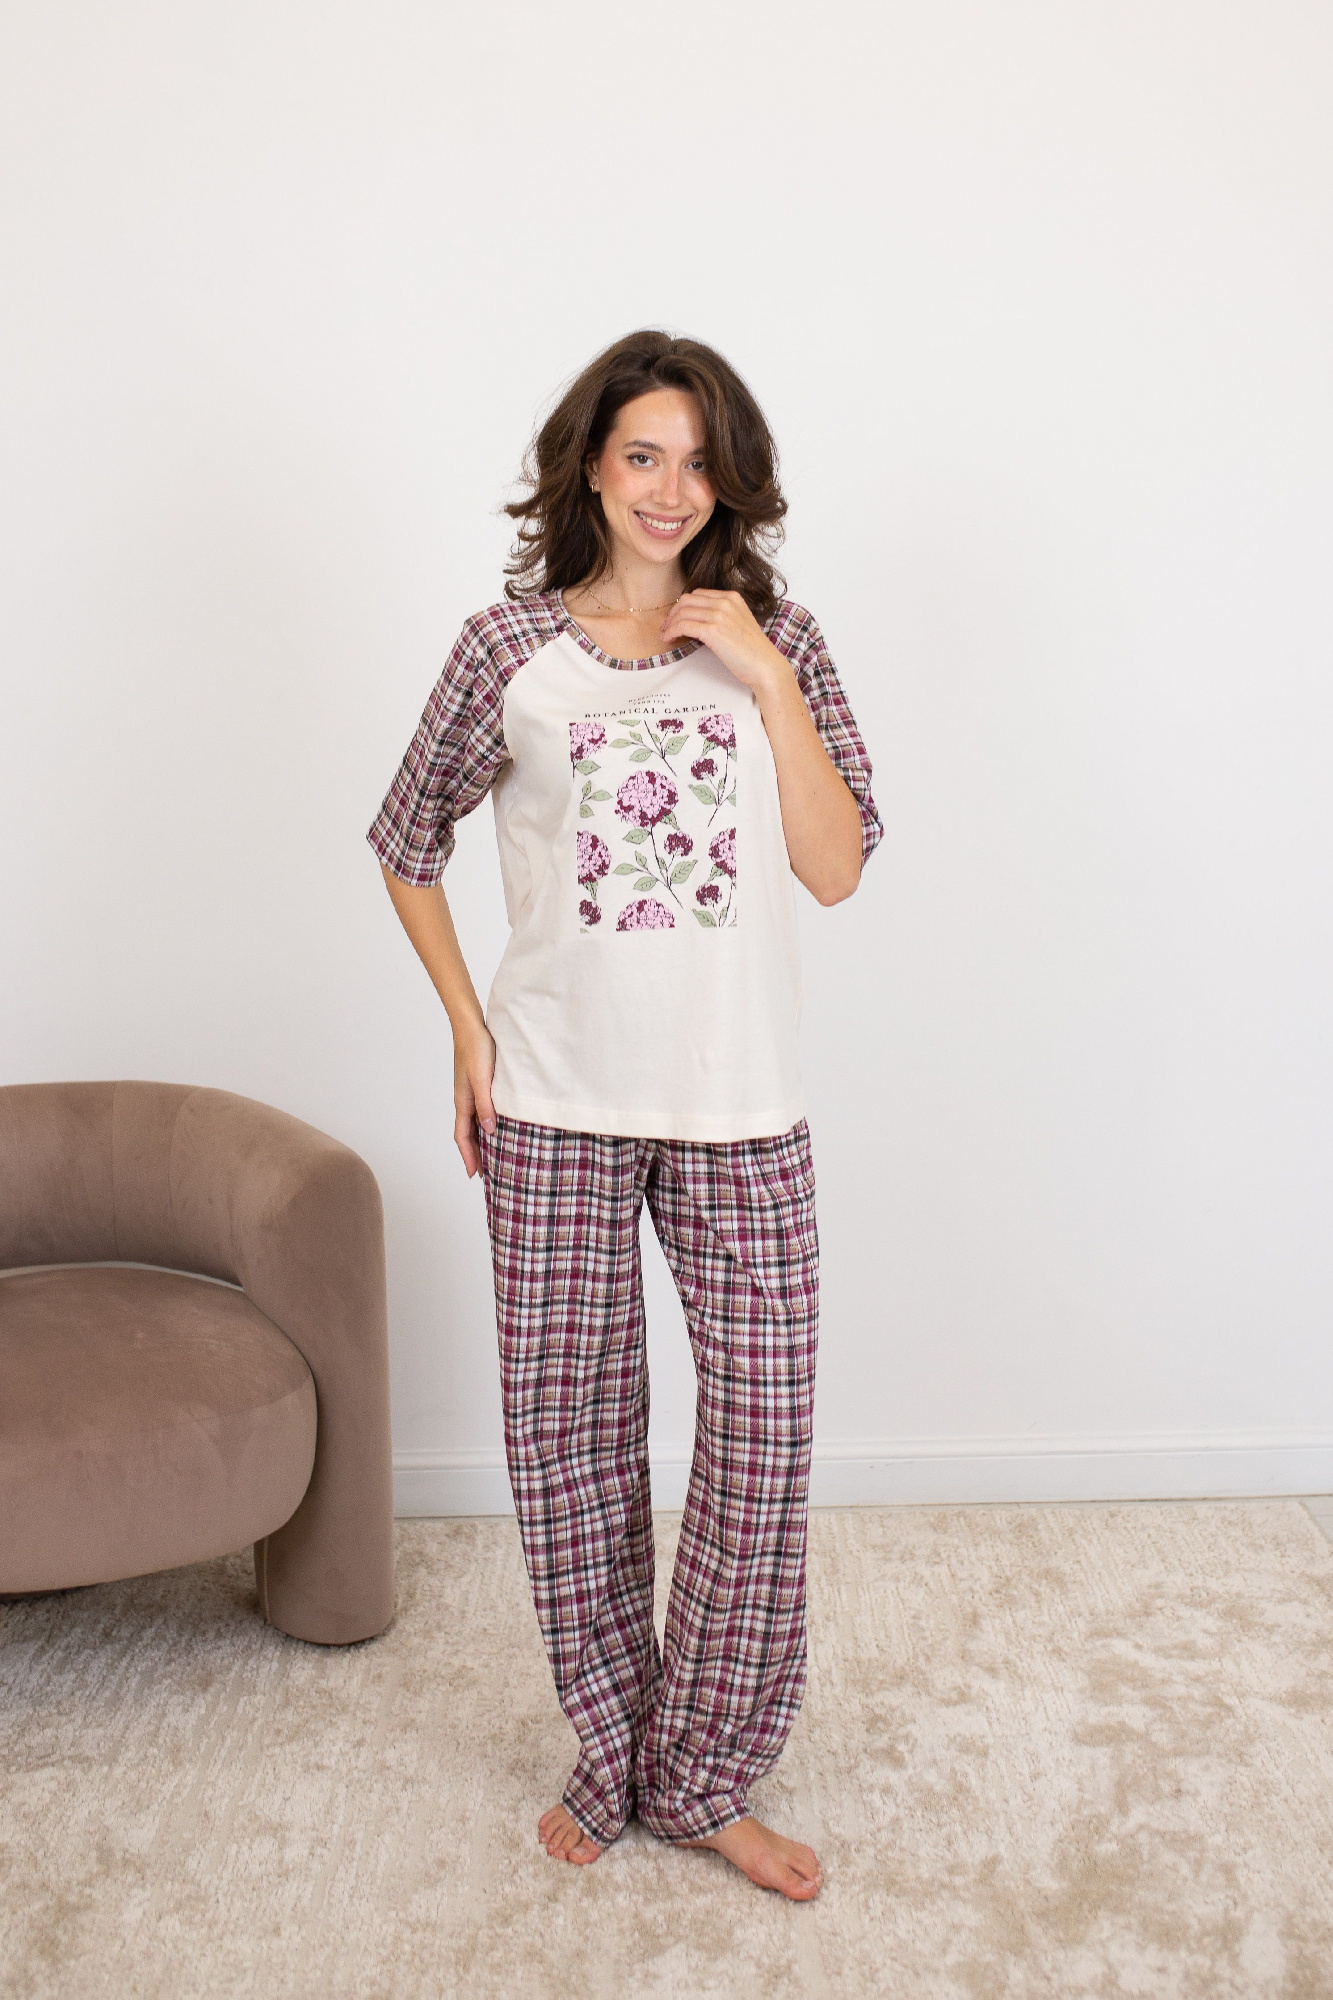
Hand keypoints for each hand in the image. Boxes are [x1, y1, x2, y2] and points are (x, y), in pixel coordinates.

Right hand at [453, 1022, 497, 1178]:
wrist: (471, 1028)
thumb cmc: (476, 1050)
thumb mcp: (482, 1080)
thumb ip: (485, 1105)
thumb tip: (489, 1131)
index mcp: (463, 1102)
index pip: (463, 1137)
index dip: (469, 1156)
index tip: (475, 1175)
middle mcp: (464, 1101)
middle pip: (467, 1134)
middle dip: (475, 1154)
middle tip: (486, 1173)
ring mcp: (470, 1093)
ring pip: (473, 1124)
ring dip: (480, 1141)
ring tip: (492, 1155)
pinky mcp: (477, 1085)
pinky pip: (479, 1112)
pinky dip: (485, 1125)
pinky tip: (496, 1126)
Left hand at [658, 589, 789, 696]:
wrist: (765, 665)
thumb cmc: (753, 651)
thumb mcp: (738, 624)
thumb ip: (722, 616)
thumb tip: (698, 621)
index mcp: (732, 597)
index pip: (698, 594)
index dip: (683, 605)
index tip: (676, 617)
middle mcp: (725, 602)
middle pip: (687, 600)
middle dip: (673, 612)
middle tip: (667, 626)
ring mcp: (719, 614)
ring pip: (682, 612)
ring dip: (670, 623)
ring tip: (666, 634)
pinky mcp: (713, 630)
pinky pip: (683, 625)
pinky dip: (672, 631)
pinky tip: (669, 639)